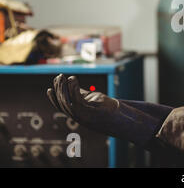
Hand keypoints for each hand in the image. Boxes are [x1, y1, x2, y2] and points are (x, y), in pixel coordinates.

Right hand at [46, 74, 161, 147]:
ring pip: (68, 103)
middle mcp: (79, 117)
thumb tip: (72, 85)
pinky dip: (73, 89)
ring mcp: (84, 116)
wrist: (123, 118)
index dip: (53, 99)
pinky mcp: (91, 113)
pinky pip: (78, 101)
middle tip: (58, 76)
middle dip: (58, 89)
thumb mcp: (92, 100)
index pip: (61, 107)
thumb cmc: (108, 109)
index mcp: (78, 115)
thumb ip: (82, 94)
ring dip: (64, 89)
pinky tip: (73, 79)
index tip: (49, 88)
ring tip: (64, 77)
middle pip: (63, 104)